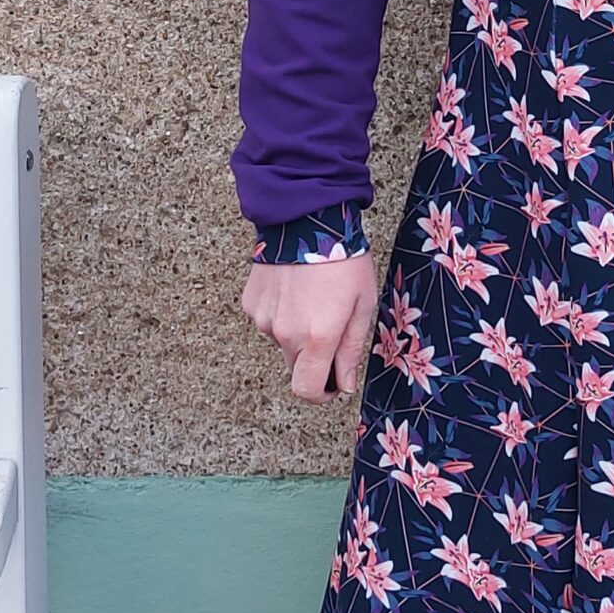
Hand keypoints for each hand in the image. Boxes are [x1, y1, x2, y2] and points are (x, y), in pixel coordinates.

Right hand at [240, 251, 379, 400]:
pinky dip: (281, 313)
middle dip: (313, 359)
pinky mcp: (251, 303)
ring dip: (296, 332)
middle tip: (330, 327)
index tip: (331, 384)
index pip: (307, 390)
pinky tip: (295, 289)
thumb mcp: (362, 304)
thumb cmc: (343, 259)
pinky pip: (268, 321)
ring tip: (313, 298)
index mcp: (316, 338)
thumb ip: (351, 350)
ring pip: (281, 342)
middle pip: (295, 368)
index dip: (321, 394)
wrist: (306, 218)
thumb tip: (345, 384)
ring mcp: (263, 319)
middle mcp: (284, 334)